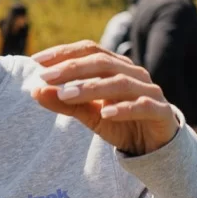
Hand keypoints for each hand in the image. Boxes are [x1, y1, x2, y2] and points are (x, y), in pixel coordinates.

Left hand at [31, 41, 179, 156]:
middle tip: (46, 77)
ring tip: (66, 95)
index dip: (64, 52)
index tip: (37, 61)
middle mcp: (134, 74)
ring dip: (91, 88)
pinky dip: (123, 108)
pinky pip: (142, 106)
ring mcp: (150, 91)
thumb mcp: (89, 114)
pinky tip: (105, 113)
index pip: (90, 50)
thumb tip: (34, 90)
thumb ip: (65, 103)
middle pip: (103, 63)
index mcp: (117, 67)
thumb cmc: (120, 124)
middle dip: (72, 69)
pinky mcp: (162, 112)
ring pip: (120, 83)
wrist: (155, 147)